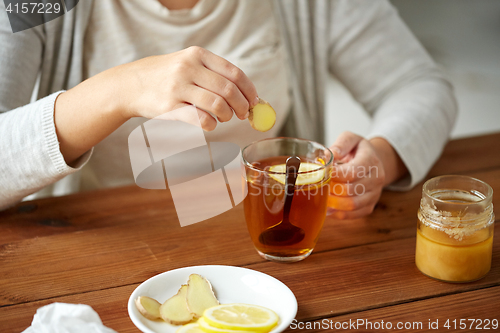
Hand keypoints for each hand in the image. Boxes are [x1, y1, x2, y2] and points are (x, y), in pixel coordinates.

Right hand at [55, 46, 258, 163]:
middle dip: (242, 105)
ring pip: (217, 105)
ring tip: (224, 117)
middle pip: (228, 90)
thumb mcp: (188, 64)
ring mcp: (178, 87)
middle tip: (243, 114)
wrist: (131, 84)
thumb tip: (247, 94)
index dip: (249, 90)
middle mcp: (188, 68)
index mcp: (197, 55)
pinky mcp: (169, 107)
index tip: (254, 101)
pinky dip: (212, 125)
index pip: (234, 73)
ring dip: (227, 115)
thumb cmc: (166, 76)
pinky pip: (201, 119)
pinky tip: (210, 123)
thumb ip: (214, 74)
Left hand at [327, 132, 406, 218]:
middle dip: (331, 188)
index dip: (334, 174)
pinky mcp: (369, 206)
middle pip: (351, 190)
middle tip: (317, 185)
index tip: (321, 172)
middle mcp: (376, 179)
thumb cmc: (358, 150)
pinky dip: (338, 214)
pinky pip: (353, 215)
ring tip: (320, 196)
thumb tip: (329, 155)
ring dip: (333, 202)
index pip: (352, 172)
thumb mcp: (351, 139)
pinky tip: (327, 207)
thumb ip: (341, 144)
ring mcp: (374, 194)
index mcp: (371, 161)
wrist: (374, 161)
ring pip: (352, 205)